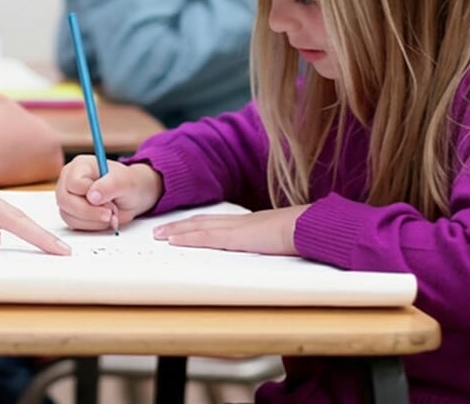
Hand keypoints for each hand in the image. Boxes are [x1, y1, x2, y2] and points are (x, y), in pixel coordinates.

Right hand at [55, 154, 162, 230]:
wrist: (132, 197)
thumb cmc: (129, 184)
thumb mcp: (125, 182)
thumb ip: (109, 186)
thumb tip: (92, 196)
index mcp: (80, 165)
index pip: (74, 184)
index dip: (90, 196)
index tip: (109, 202)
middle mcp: (69, 179)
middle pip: (65, 200)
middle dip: (90, 212)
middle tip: (110, 214)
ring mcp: (68, 196)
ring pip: (67, 215)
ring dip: (92, 220)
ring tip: (110, 214)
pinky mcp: (70, 211)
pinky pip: (73, 224)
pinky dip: (91, 226)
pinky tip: (103, 219)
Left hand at [152, 204, 310, 255]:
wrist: (310, 226)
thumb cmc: (305, 233)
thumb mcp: (286, 239)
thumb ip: (275, 242)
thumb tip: (276, 248)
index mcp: (251, 223)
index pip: (218, 221)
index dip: (199, 223)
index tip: (184, 226)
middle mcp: (240, 222)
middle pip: (202, 221)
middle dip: (180, 225)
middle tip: (160, 230)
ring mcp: (236, 228)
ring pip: (198, 227)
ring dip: (176, 230)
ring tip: (159, 235)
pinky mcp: (236, 238)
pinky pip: (205, 237)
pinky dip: (188, 238)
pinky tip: (174, 241)